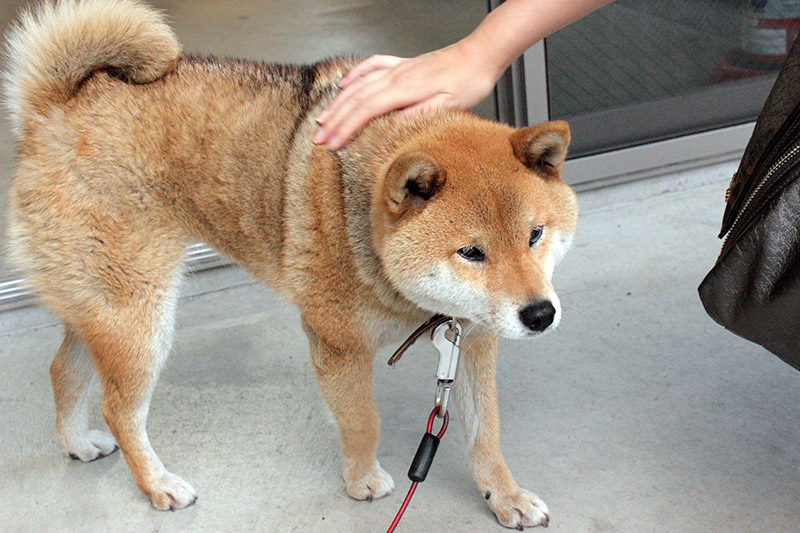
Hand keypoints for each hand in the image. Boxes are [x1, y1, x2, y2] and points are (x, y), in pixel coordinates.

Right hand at [313, 41, 498, 149]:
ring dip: (338, 103)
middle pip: (355, 100)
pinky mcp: (403, 65)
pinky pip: (371, 67)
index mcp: (405, 90)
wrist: (479, 55)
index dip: (345, 129)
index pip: (365, 111)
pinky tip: (345, 84)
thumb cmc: (469, 82)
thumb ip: (418, 114)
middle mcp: (396, 77)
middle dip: (334, 121)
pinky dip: (354, 76)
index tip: (331, 145)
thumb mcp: (449, 105)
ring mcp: (397, 69)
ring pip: (359, 85)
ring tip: (323, 119)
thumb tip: (391, 126)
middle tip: (318, 140)